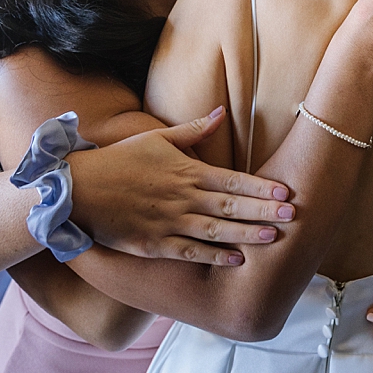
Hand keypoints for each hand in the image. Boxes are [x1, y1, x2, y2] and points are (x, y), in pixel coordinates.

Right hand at [67, 108, 296, 264]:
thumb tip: (221, 112)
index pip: (233, 179)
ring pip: (216, 230)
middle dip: (264, 210)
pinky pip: (189, 252)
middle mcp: (182, 197)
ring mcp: (169, 222)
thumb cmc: (119, 160)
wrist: (78, 188)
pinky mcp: (154, 244)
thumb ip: (193, 130)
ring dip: (246, 233)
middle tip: (294, 214)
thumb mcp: (156, 138)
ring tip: (274, 237)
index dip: (261, 186)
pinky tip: (236, 260)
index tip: (287, 190)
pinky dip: (213, 257)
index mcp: (187, 171)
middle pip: (231, 204)